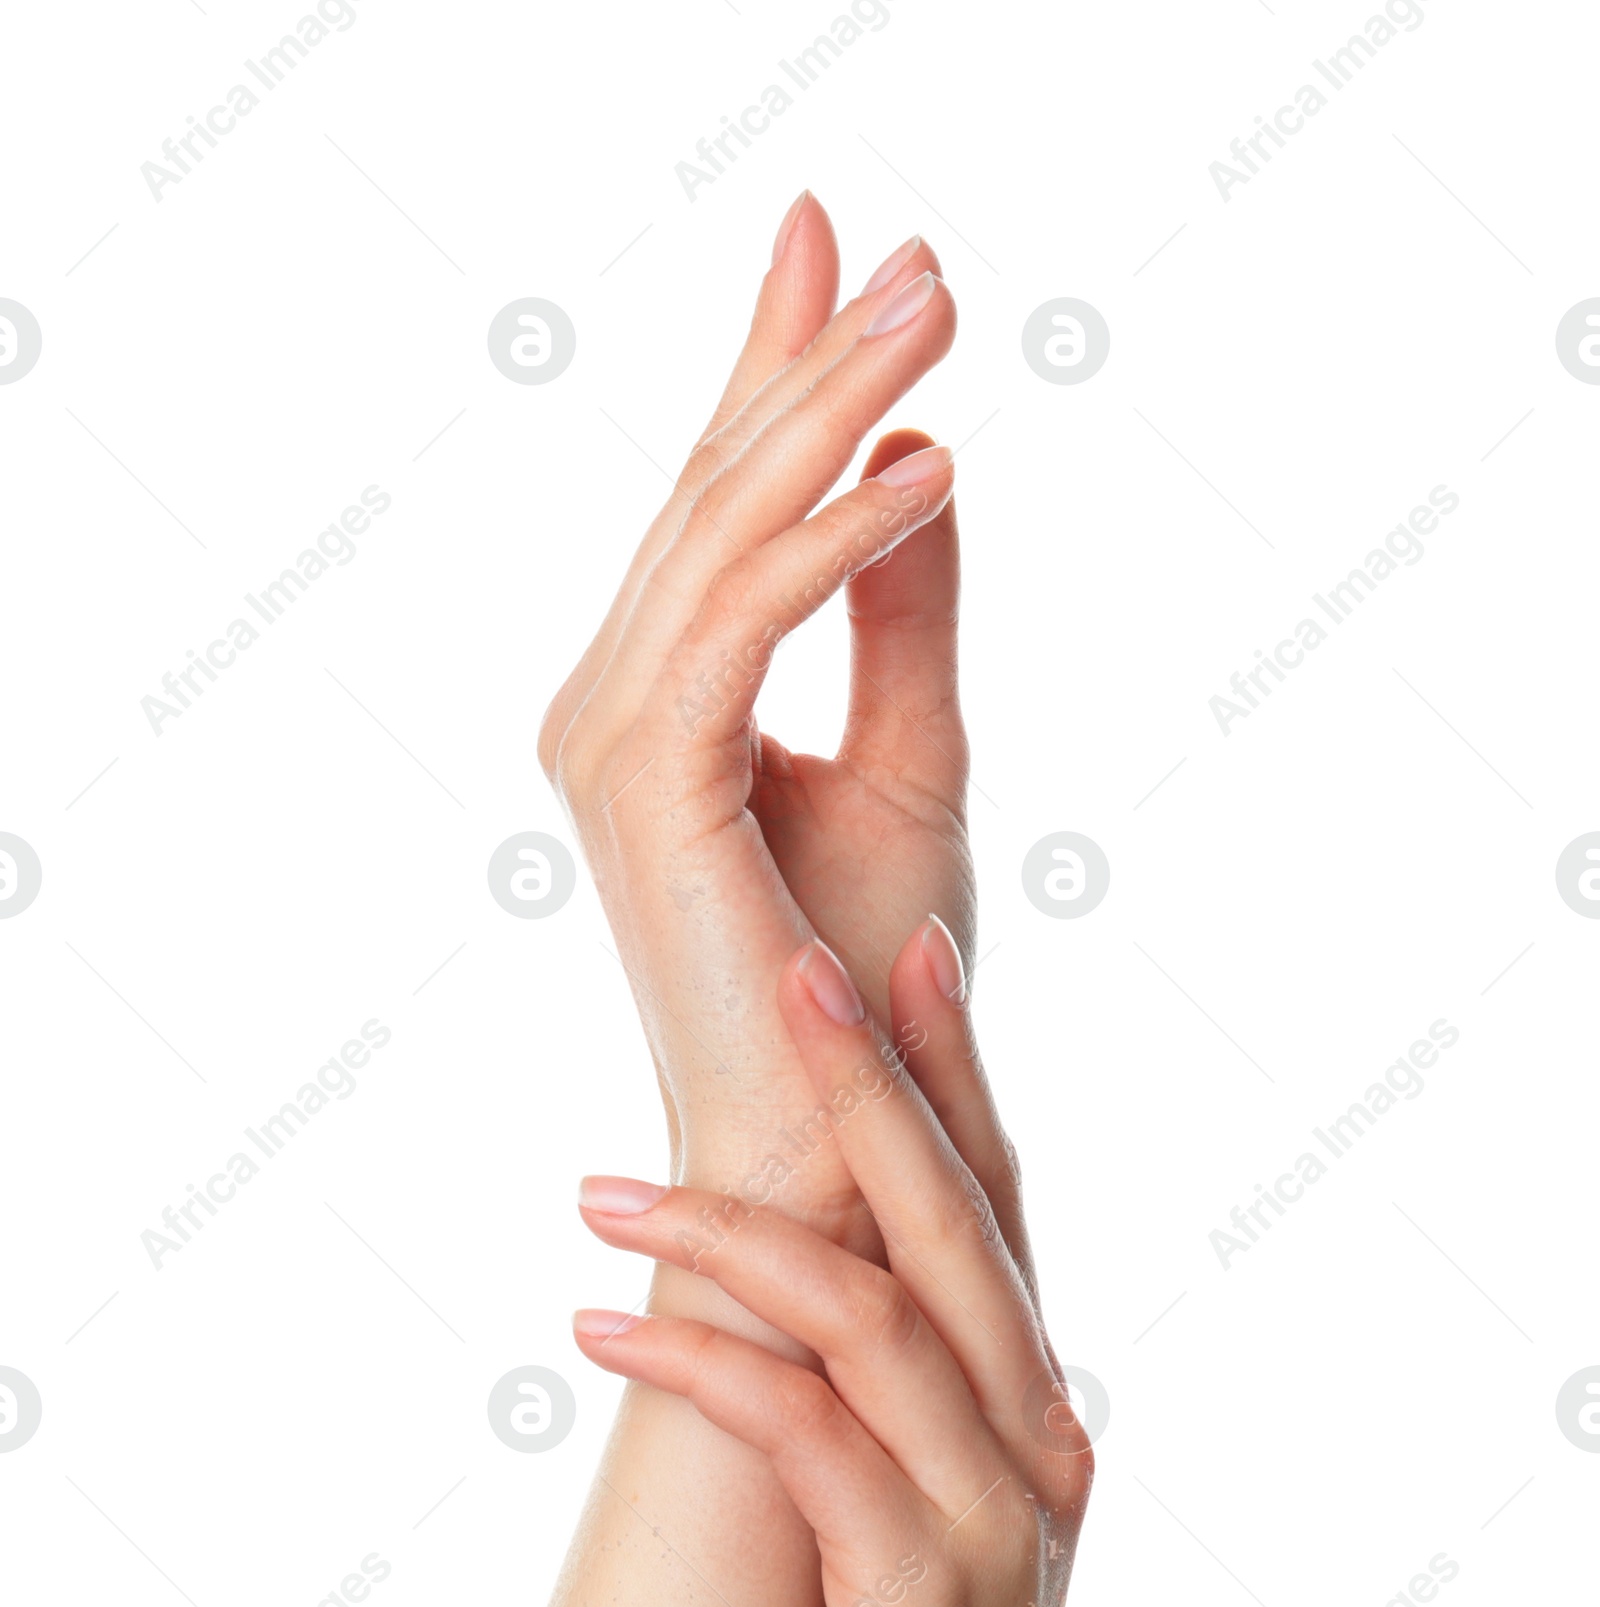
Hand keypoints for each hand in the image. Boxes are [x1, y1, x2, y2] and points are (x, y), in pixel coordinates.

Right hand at [539, 195, 967, 1223]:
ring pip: (720, 535)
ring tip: (933, 312)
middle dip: (805, 357)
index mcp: (653, 701)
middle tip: (910, 250)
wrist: (823, 1141)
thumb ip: (898, 615)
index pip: (718, 508)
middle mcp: (607, 705)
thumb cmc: (864, 985)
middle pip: (709, 494)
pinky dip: (832, 543)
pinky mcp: (649, 786)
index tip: (842, 249)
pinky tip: (926, 472)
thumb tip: (917, 460)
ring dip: (828, 412)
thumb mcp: (906, 758)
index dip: (774, 371)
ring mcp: (610, 742)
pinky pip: (739, 625)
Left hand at [572, 924, 1089, 1606]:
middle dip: (870, 1081)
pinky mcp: (914, 1592)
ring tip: (592, 1189)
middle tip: (788, 966)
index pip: (999, 1209)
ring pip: (869, 1309)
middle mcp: (1033, 1444)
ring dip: (727, 1230)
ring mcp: (988, 1516)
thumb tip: (819, 1321)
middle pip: (954, 1218)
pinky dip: (699, 1365)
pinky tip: (598, 1329)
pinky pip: (802, 1435)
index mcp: (1036, 1418)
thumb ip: (904, 1429)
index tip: (906, 955)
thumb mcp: (925, 1548)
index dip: (956, 1076)